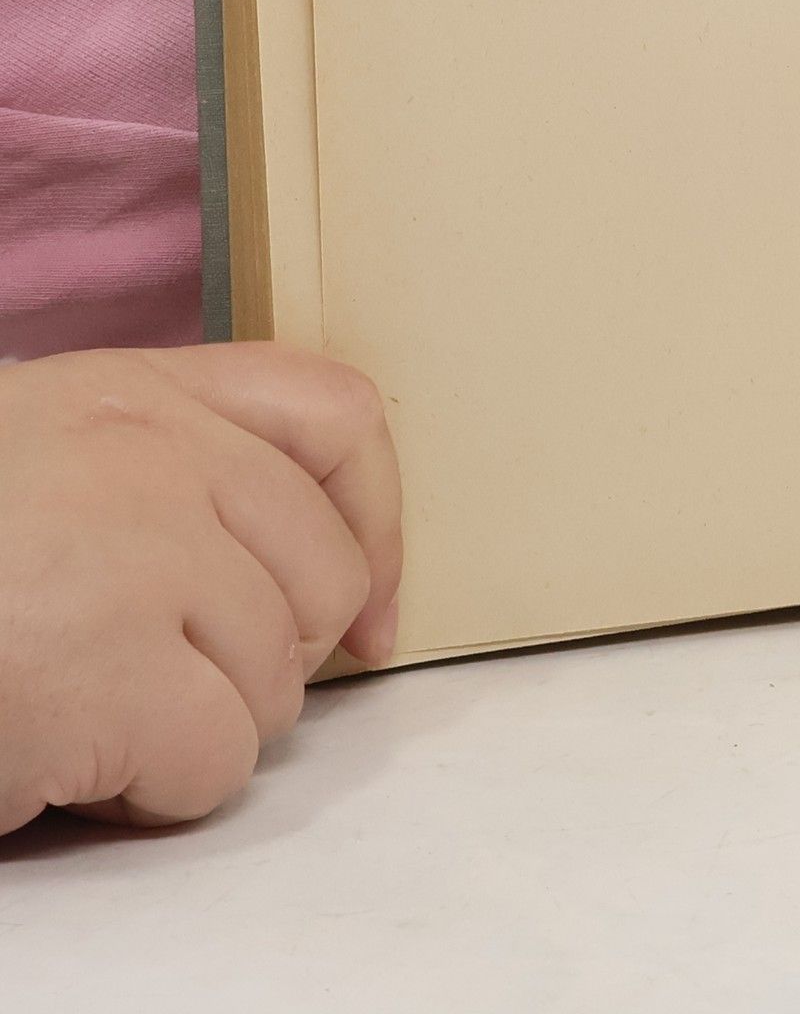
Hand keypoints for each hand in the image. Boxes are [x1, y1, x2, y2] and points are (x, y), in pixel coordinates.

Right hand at [0, 343, 401, 833]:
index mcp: (132, 389)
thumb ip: (162, 475)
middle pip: (322, 575)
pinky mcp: (107, 668)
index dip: (376, 519)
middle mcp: (153, 452)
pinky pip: (217, 762)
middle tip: (167, 688)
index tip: (367, 612)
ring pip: (276, 684)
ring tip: (86, 716)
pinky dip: (155, 794)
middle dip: (266, 660)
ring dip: (196, 730)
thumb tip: (300, 576)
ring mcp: (139, 554)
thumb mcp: (40, 459)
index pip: (336, 412)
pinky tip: (67, 769)